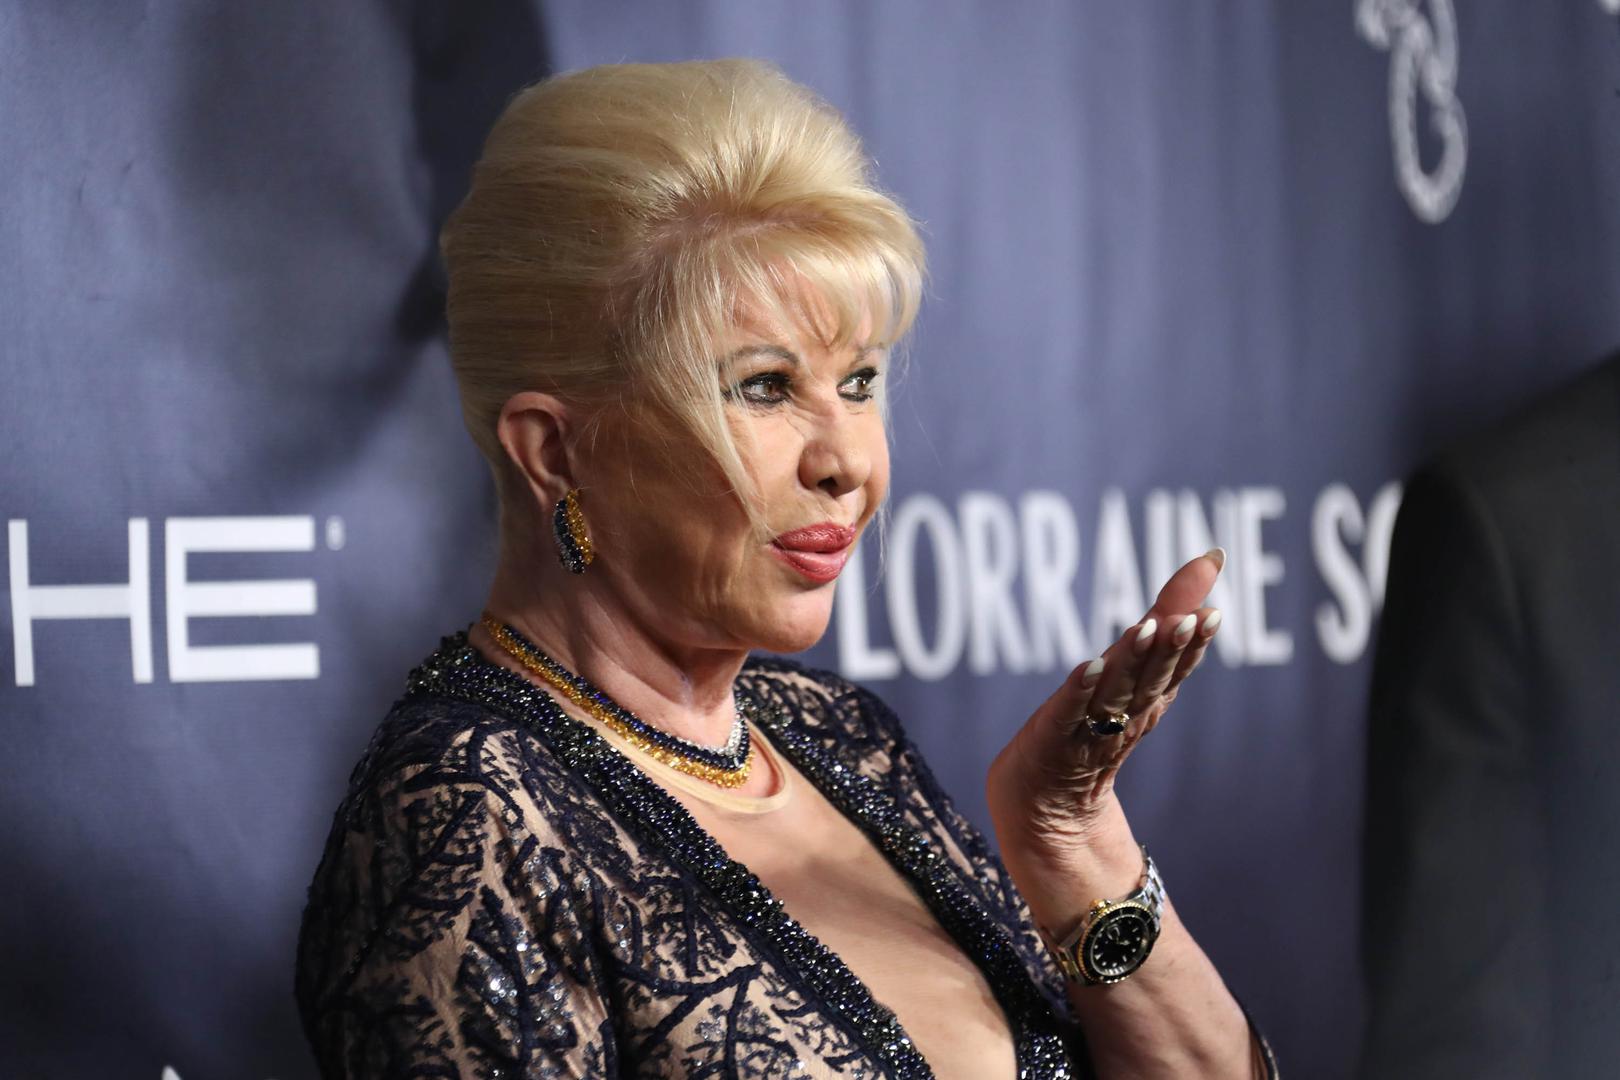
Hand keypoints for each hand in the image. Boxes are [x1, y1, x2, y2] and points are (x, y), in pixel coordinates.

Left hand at [986, 548, 1225, 858]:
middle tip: (1195, 617)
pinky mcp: (1048, 741)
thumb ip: (1166, 617)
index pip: (1173, 669)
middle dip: (1172, 649)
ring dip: (1132, 662)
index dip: (1193, 643)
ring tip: (1147, 629)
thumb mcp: (1131, 672)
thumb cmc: (1088, 734)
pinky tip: (1087, 667)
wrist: (1041, 810)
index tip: (1214, 612)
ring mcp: (1085, 732)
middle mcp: (1121, 717)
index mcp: (1144, 703)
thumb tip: (1212, 557)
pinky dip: (1077, 691)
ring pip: (1115, 693)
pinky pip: (1065, 714)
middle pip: (1150, 680)